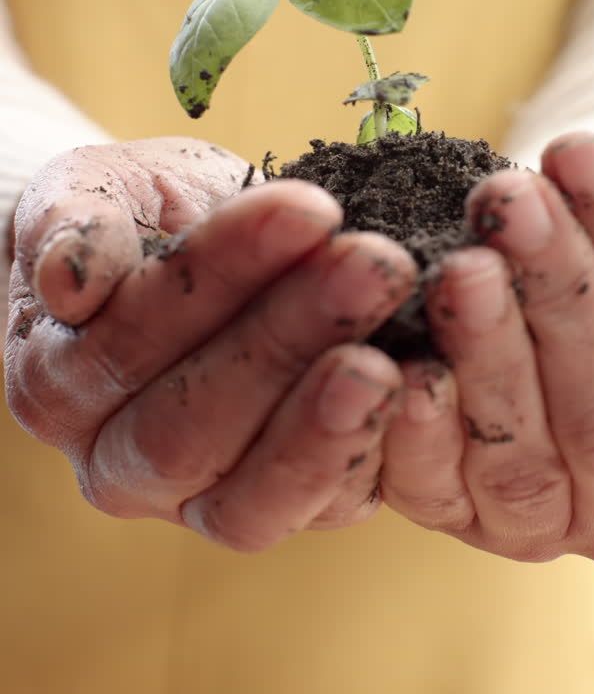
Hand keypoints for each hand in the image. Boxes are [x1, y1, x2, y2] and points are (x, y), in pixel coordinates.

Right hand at [5, 139, 415, 549]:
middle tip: (381, 266)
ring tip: (403, 358)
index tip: (308, 208)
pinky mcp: (290, 502)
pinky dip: (384, 456)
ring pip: (257, 495)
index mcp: (61, 382)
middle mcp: (119, 462)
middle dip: (292, 341)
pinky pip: (330, 505)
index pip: (133, 338)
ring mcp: (203, 496)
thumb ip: (70, 223)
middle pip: (192, 426)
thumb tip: (71, 279)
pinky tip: (431, 389)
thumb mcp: (91, 189)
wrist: (175, 245)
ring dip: (334, 425)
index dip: (220, 273)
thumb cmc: (131, 212)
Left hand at [381, 133, 593, 570]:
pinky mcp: (459, 520)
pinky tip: (406, 367)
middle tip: (509, 201)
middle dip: (556, 292)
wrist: (546, 324)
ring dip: (487, 354)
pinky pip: (435, 490)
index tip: (578, 152)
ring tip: (461, 268)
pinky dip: (418, 431)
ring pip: (522, 455)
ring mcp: (546, 524)